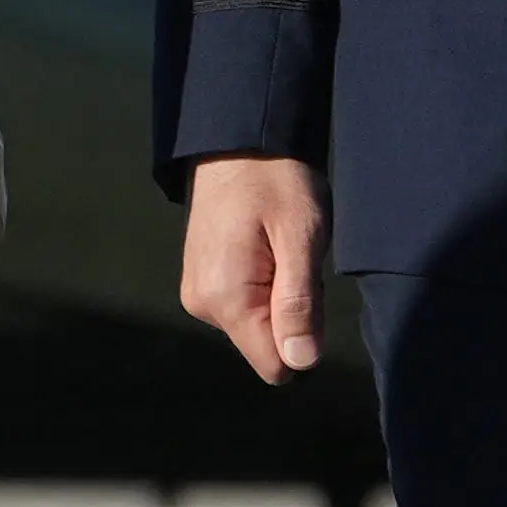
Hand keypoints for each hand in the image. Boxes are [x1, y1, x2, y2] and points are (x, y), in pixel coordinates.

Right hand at [180, 152, 329, 383]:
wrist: (236, 143)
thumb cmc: (276, 183)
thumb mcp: (301, 238)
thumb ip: (299, 304)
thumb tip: (300, 363)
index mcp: (224, 299)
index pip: (273, 364)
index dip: (304, 339)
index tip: (309, 291)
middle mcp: (202, 305)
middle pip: (265, 344)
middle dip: (292, 314)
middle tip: (294, 259)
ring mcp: (197, 294)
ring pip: (256, 326)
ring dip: (279, 298)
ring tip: (279, 248)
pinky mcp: (200, 283)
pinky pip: (243, 307)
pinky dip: (264, 287)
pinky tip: (265, 248)